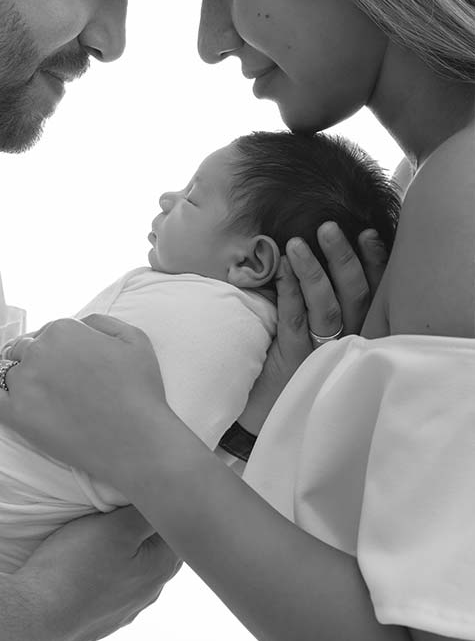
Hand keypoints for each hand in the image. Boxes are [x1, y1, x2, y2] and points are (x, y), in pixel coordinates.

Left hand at [0, 314, 171, 482]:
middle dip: (23, 356)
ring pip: (1, 369)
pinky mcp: (16, 415)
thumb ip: (102, 321)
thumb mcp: (134, 338)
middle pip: (20, 349)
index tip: (50, 357)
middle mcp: (39, 351)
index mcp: (64, 329)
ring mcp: (24, 383)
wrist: (136, 438)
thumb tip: (80, 322)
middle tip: (27, 370)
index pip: (44, 332)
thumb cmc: (141, 389)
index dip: (46, 344)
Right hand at [0, 507, 179, 640]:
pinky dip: (102, 566)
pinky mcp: (101, 615)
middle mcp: (151, 590)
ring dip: (121, 544)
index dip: (160, 500)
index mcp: (162, 566)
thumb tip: (169, 493)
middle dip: (141, 521)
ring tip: (98, 526)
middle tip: (118, 499)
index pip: (176, 523)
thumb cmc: (76, 566)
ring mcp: (126, 606)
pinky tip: (85, 557)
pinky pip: (110, 581)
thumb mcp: (117, 525)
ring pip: (132, 562)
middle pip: (155, 542)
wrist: (34, 614)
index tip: (141, 485)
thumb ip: (148, 509)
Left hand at [236, 223, 387, 434]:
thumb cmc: (292, 365)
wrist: (265, 413)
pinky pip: (295, 320)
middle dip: (343, 258)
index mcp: (359, 332)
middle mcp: (348, 342)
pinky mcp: (294, 359)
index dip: (374, 262)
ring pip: (326, 306)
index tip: (368, 233)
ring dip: (312, 271)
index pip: (376, 293)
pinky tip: (282, 269)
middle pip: (354, 295)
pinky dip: (289, 291)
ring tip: (296, 243)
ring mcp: (322, 352)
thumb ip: (324, 300)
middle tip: (328, 227)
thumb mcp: (318, 333)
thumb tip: (314, 250)